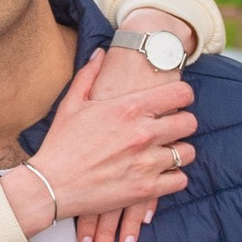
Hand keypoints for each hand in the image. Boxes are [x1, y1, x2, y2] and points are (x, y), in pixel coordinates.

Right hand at [12, 47, 193, 241]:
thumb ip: (90, 74)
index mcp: (129, 108)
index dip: (182, 95)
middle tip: (170, 128)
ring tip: (165, 152)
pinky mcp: (146, 189)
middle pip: (189, 123)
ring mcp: (147, 163)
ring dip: (178, 151)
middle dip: (182, 123)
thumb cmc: (61, 143)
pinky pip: (180, 180)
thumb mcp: (72, 103)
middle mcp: (144, 133)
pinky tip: (161, 174)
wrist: (51, 186)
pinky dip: (173, 177)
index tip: (176, 101)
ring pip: (187, 153)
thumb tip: (101, 52)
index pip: (181, 93)